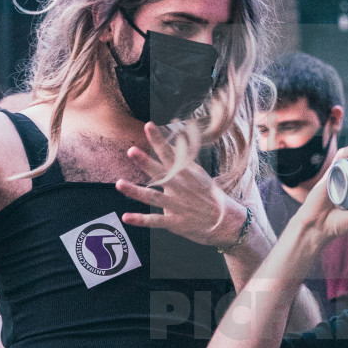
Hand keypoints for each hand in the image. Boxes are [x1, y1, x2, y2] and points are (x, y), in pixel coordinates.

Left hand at [116, 122, 247, 247]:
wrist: (227, 222)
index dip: (159, 140)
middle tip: (131, 150)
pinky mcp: (175, 222)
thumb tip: (174, 142)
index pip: (170, 154)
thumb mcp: (199, 175)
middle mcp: (180, 187)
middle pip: (160, 172)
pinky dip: (140, 220)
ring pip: (152, 196)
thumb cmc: (210, 196)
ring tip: (119, 183)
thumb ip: (183, 162)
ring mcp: (177, 205)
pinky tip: (126, 216)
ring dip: (135, 190)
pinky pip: (155, 220)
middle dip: (145, 162)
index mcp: (186, 174)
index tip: (149, 126)